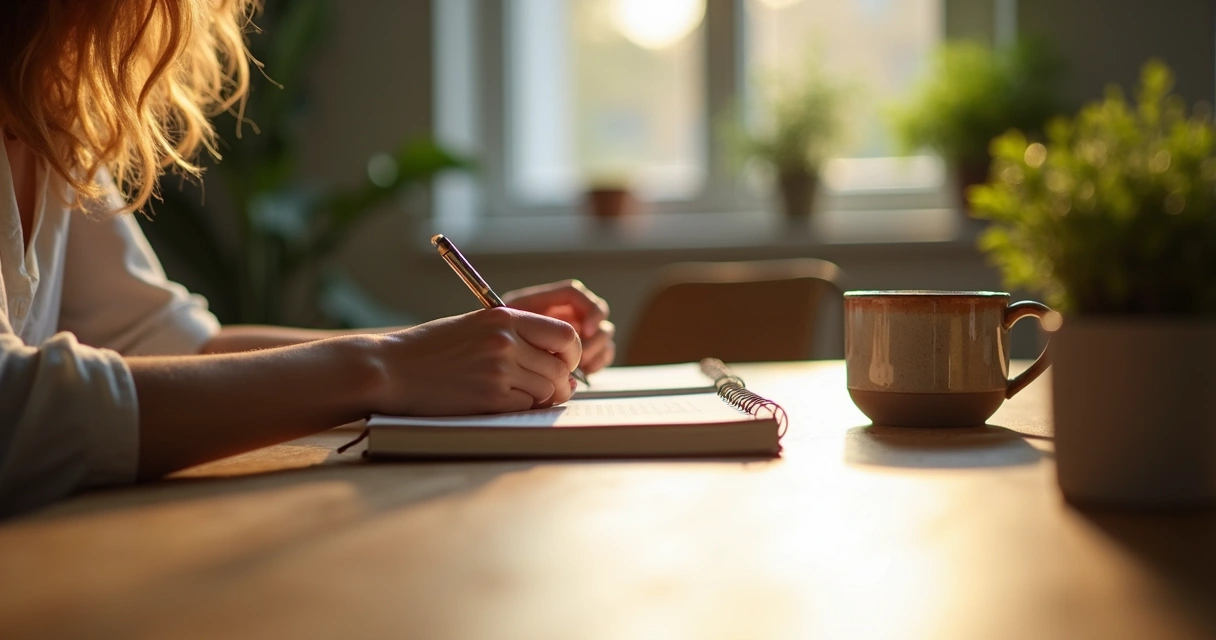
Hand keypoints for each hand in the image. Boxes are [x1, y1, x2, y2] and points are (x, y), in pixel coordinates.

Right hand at [371, 307, 580, 414]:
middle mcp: (507, 341)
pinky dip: (522, 408)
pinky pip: (526, 407)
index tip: (564, 362)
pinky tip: (503, 403)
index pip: (564, 334)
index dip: (572, 352)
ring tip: (520, 395)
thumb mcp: (475, 326)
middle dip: (560, 381)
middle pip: (560, 367)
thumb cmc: (431, 349)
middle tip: (550, 388)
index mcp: (505, 317)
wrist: (392, 369)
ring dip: (541, 397)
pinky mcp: (490, 398)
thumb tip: (561, 366)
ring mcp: (500, 370)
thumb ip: (516, 337)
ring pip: (548, 390)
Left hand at [503, 279, 615, 372]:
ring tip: (581, 368)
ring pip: (604, 334)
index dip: (588, 310)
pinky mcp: (584, 351)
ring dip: (597, 351)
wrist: (490, 358)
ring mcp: (578, 332)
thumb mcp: (507, 328)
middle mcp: (567, 312)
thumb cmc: (494, 340)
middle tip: (582, 358)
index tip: (584, 331)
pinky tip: (585, 373)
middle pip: (599, 312)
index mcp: (548, 300)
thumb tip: (561, 339)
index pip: (576, 293)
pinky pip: (603, 354)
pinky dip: (598, 362)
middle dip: (595, 336)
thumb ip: (532, 326)